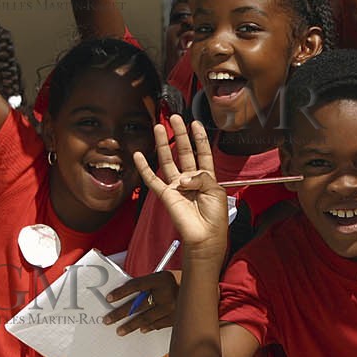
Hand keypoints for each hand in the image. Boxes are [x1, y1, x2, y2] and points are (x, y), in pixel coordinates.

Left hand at [104, 270, 178, 334]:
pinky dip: (149, 327)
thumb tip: (128, 295)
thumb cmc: (181, 281)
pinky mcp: (177, 318)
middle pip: (137, 305)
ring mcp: (172, 308)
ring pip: (146, 318)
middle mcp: (166, 293)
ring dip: (131, 325)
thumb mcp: (164, 277)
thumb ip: (149, 285)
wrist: (204, 288)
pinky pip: (158, 324)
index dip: (121, 292)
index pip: (136, 285)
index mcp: (161, 279)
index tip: (109, 298)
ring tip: (119, 330)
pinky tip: (141, 329)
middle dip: (120, 313)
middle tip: (108, 319)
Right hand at [132, 115, 228, 252]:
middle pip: (184, 152)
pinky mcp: (166, 195)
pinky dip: (145, 168)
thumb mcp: (216, 191)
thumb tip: (184, 177)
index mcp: (207, 178)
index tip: (195, 124)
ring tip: (160, 128)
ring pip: (168, 161)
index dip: (199, 138)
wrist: (205, 237)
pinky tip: (139, 156)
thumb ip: (202, 177)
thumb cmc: (215, 218)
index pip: (202, 153)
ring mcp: (177, 187)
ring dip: (163, 144)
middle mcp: (191, 180)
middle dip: (180, 134)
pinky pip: (153, 179)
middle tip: (175, 119)